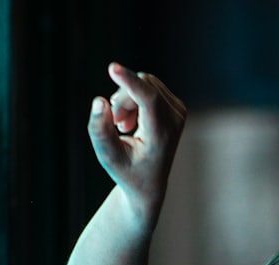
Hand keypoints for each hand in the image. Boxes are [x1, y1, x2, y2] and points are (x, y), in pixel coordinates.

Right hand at [88, 62, 186, 216]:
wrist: (148, 183)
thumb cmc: (127, 172)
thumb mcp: (108, 157)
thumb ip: (100, 130)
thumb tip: (100, 101)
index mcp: (161, 136)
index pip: (149, 99)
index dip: (130, 82)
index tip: (112, 68)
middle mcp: (175, 121)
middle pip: (142, 86)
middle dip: (121, 100)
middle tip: (115, 124)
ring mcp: (179, 112)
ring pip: (145, 83)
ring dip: (127, 101)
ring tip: (124, 126)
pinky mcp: (176, 106)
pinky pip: (149, 86)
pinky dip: (134, 99)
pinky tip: (132, 122)